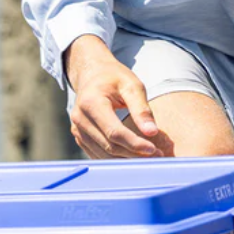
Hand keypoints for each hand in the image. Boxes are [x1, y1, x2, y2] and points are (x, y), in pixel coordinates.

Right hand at [65, 35, 162, 158]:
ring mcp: (77, 129)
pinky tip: (132, 156)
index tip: (153, 149)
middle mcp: (80, 118)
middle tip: (156, 155)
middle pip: (109, 146)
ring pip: (103, 154)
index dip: (134, 143)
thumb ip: (141, 108)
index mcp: (91, 102)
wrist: (92, 74)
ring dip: (126, 159)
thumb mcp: (131, 85)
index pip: (114, 132)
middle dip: (134, 153)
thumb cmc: (114, 77)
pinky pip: (98, 154)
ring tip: (147, 157)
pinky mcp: (79, 137)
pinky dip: (116, 158)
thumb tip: (152, 132)